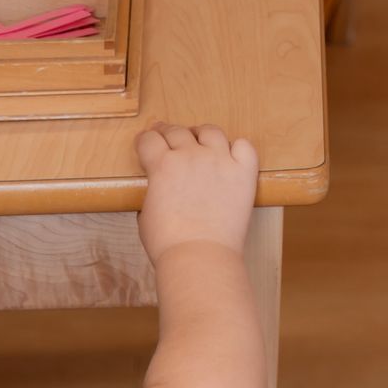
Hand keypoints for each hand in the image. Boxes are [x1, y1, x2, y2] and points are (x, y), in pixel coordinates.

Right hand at [135, 122, 257, 262]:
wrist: (199, 255)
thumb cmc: (168, 243)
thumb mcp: (146, 214)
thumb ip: (153, 193)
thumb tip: (159, 191)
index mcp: (161, 165)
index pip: (148, 139)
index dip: (144, 140)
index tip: (145, 143)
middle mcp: (190, 156)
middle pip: (176, 131)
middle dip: (167, 132)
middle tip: (166, 137)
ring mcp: (220, 161)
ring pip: (210, 132)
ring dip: (200, 133)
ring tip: (199, 140)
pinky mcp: (243, 172)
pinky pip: (243, 146)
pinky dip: (236, 147)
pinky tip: (230, 154)